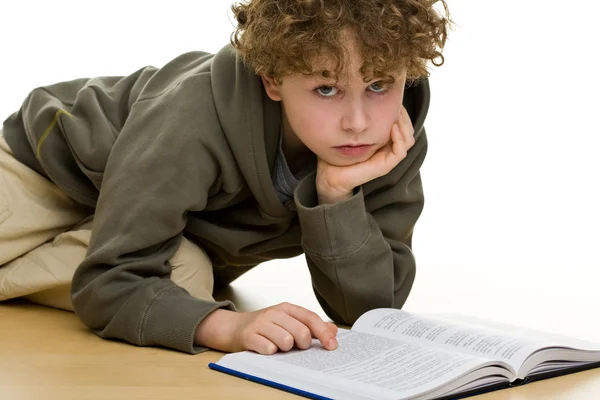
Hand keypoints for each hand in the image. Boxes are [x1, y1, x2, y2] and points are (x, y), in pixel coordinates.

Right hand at [194, 302, 338, 353]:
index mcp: (286, 308)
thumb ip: (310, 326)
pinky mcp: (249, 336)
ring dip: (285, 349)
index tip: (332, 346)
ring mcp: (260, 323)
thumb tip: (333, 330)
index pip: (310, 318)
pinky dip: (270, 352)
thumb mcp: (287, 322)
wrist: (232, 328)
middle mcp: (274, 313)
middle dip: (302, 344)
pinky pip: (269, 349)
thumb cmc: (264, 327)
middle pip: (301, 332)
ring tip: (277, 346)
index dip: (324, 333)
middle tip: (294, 346)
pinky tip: (265, 348)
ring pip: (286, 341)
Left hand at [316, 105, 414, 203]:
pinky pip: (401, 151)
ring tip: (396, 113)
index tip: (394, 97)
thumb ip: (359, 118)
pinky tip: (392, 127)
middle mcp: (388, 149)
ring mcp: (388, 158)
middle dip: (404, 115)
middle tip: (397, 103)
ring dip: (404, 124)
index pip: (402, 123)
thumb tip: (363, 96)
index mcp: (383, 141)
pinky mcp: (385, 165)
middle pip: (408, 129)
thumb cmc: (338, 152)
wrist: (331, 174)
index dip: (401, 111)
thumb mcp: (351, 130)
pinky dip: (400, 138)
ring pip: (408, 139)